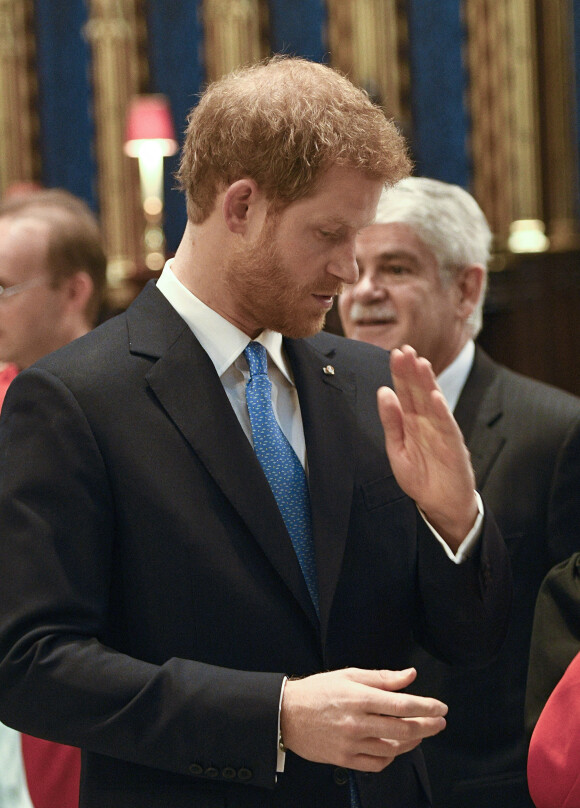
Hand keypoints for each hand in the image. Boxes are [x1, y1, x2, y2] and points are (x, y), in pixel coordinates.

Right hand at [280, 667, 446, 771]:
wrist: (287, 714)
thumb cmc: (317, 691)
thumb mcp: (349, 675)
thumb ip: (382, 677)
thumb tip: (409, 675)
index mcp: (359, 697)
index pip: (402, 704)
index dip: (426, 706)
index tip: (440, 707)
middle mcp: (357, 722)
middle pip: (403, 729)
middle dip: (428, 726)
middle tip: (440, 722)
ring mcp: (351, 743)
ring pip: (393, 748)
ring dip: (413, 742)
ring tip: (421, 733)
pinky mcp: (345, 759)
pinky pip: (377, 763)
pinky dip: (391, 757)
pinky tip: (396, 748)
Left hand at [377, 345, 476, 548]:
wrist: (442, 505)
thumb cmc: (421, 477)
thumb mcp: (397, 449)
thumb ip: (391, 422)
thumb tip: (383, 392)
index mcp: (412, 422)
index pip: (405, 393)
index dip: (400, 373)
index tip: (395, 353)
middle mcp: (428, 422)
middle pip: (418, 392)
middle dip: (411, 371)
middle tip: (404, 349)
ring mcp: (441, 432)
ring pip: (433, 404)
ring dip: (427, 383)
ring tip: (420, 364)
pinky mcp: (453, 447)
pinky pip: (447, 427)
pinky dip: (442, 412)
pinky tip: (436, 397)